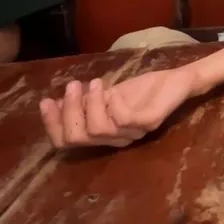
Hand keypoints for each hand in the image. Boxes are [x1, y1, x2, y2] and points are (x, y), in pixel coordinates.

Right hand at [39, 67, 195, 148]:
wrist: (177, 81)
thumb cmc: (140, 90)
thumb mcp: (105, 95)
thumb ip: (83, 102)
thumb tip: (54, 102)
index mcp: (103, 135)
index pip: (68, 142)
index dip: (52, 124)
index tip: (46, 101)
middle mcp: (117, 139)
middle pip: (78, 138)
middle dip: (68, 111)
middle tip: (71, 86)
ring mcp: (134, 133)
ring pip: (98, 129)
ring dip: (89, 102)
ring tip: (94, 83)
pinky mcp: (149, 122)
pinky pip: (123, 119)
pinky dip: (112, 103)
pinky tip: (112, 90)